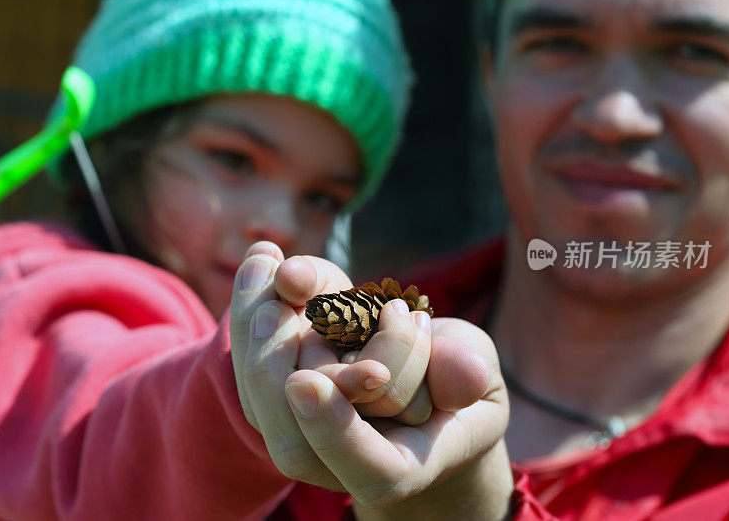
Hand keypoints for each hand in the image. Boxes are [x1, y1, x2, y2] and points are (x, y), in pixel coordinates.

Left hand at [229, 242, 510, 510]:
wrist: (424, 390)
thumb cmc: (458, 383)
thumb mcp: (476, 368)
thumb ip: (470, 372)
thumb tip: (466, 371)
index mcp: (407, 465)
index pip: (373, 471)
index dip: (338, 434)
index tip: (305, 382)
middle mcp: (346, 463)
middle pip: (299, 434)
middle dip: (282, 360)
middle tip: (286, 292)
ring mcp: (307, 434)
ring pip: (263, 398)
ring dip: (255, 323)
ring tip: (265, 259)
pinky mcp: (280, 402)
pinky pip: (252, 364)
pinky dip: (252, 307)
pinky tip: (263, 258)